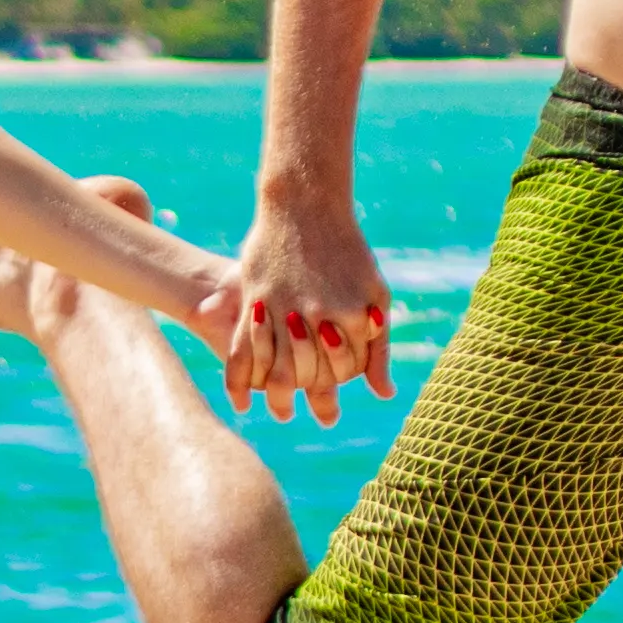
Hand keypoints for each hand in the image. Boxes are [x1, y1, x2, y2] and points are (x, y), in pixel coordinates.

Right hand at [222, 202, 396, 424]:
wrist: (306, 206)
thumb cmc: (348, 251)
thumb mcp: (374, 294)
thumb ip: (379, 346)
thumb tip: (383, 394)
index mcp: (353, 317)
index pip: (347, 371)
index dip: (341, 382)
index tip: (335, 391)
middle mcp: (318, 319)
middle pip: (311, 378)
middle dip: (312, 399)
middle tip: (309, 415)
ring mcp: (284, 311)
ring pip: (275, 373)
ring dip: (276, 400)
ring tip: (280, 412)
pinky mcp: (254, 303)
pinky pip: (242, 352)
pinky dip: (238, 383)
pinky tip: (242, 403)